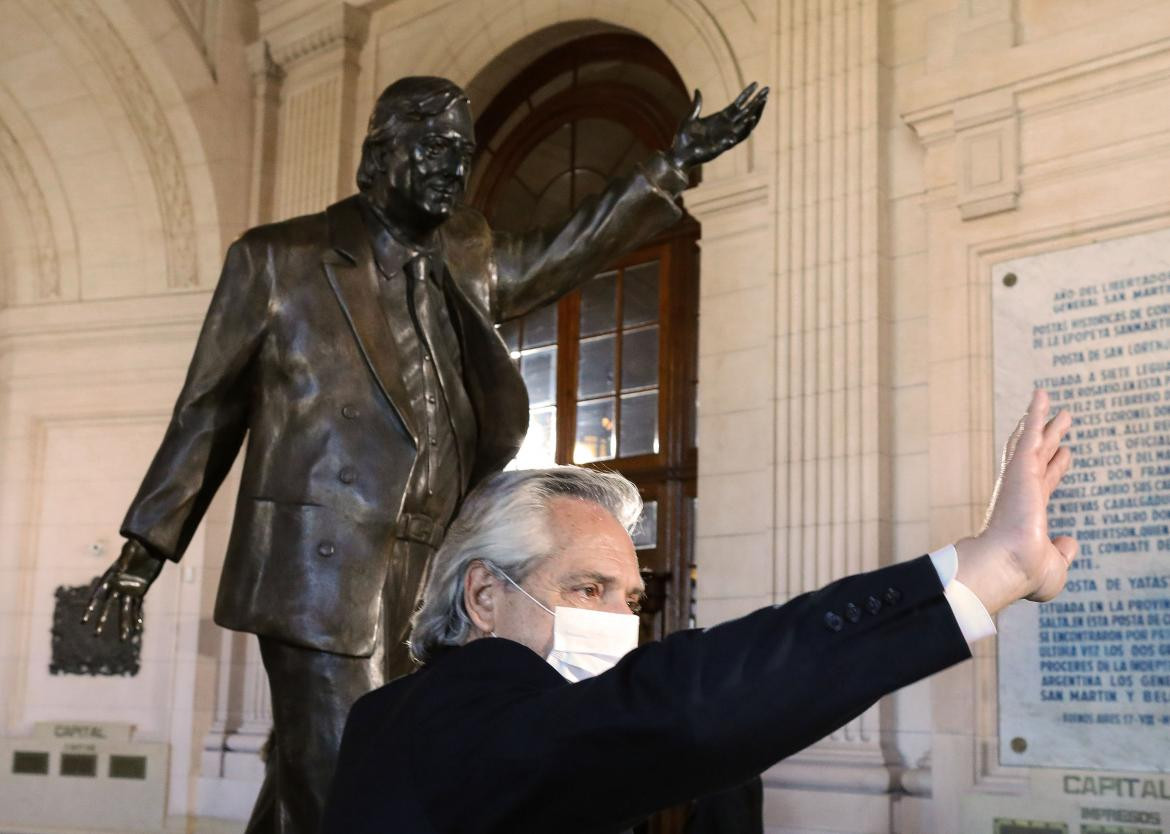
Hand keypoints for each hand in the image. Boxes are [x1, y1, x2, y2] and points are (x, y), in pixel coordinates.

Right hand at [82, 539, 163, 640]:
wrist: (151, 545)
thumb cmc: (139, 545)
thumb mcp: (132, 550)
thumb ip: (125, 559)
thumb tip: (119, 571)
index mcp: (111, 577)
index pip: (98, 595)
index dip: (90, 608)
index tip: (84, 620)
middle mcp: (117, 586)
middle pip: (108, 607)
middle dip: (102, 621)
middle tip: (96, 635)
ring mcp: (129, 590)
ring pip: (124, 610)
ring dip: (124, 624)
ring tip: (123, 640)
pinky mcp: (140, 591)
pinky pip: (137, 607)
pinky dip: (136, 617)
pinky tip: (137, 629)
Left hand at [668, 82, 768, 169]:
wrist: (678, 155)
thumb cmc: (683, 138)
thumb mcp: (689, 118)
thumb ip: (696, 105)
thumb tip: (697, 90)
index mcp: (720, 119)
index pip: (738, 104)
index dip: (747, 94)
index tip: (756, 83)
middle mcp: (727, 127)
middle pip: (746, 112)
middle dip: (757, 102)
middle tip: (767, 90)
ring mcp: (726, 137)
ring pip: (746, 125)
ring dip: (755, 114)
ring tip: (762, 103)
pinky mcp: (722, 146)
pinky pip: (736, 138)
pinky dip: (743, 130)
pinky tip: (750, 120)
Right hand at [955, 390, 1078, 613]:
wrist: (1008, 566)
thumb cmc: (1025, 573)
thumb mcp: (1054, 566)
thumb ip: (1062, 553)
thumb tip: (1070, 542)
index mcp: (1028, 514)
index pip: (1045, 483)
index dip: (1057, 468)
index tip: (1066, 454)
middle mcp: (1022, 492)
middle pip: (1038, 457)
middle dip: (1049, 438)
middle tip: (1060, 419)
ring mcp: (1020, 479)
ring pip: (1033, 441)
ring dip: (1041, 419)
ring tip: (1047, 398)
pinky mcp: (1021, 468)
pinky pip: (1030, 434)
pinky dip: (1035, 414)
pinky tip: (1042, 395)